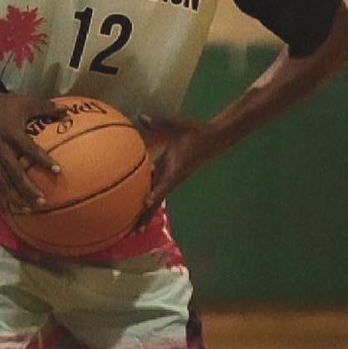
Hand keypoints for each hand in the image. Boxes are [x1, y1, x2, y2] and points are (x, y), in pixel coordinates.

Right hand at [0, 92, 65, 215]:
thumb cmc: (4, 106)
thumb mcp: (25, 103)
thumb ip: (46, 107)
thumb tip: (68, 110)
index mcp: (12, 135)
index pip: (30, 150)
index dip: (43, 160)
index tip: (58, 170)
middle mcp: (1, 150)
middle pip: (15, 173)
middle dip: (28, 189)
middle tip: (43, 201)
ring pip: (2, 183)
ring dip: (15, 198)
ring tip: (28, 210)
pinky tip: (5, 210)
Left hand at [137, 112, 221, 226]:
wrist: (214, 140)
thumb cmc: (195, 132)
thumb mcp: (178, 124)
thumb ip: (159, 122)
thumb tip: (141, 117)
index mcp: (176, 169)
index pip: (164, 183)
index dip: (155, 193)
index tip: (145, 203)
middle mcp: (173, 179)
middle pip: (157, 200)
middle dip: (145, 215)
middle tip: (133, 231)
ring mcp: (172, 180)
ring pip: (157, 200)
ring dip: (146, 214)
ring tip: (133, 230)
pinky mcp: (170, 178)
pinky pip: (157, 192)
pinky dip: (147, 202)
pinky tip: (137, 209)